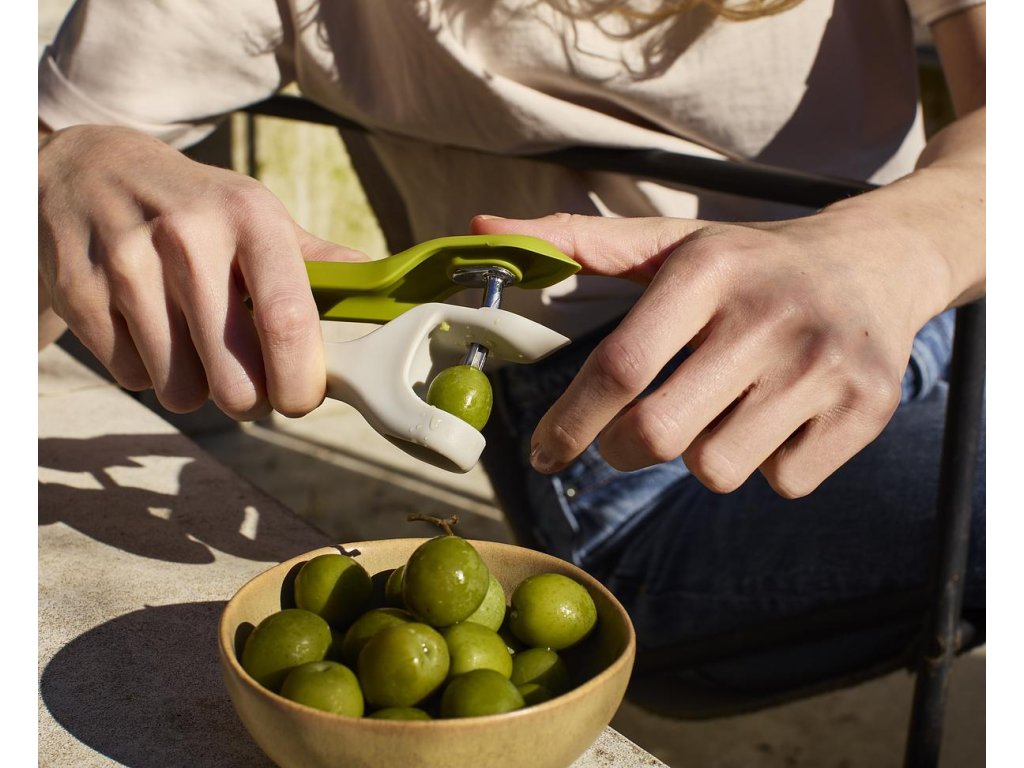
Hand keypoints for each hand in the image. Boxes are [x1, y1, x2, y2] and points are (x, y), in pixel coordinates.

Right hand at [39, 124, 366, 419]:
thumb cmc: (194, 205)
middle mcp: (187, 236)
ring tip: (191, 345)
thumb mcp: (256, 215)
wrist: (85, 168)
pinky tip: (144, 328)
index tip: (300, 398)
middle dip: (249, 401)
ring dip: (194, 387)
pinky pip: (131, 377)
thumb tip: (382, 296)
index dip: (301, 383)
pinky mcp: (78, 291)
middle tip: (247, 386)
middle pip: (236, 378)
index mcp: (249, 217)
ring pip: (181, 389)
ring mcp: (126, 263)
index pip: (288, 323)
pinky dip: (145, 371)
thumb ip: (320, 265)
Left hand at [472, 211, 950, 497]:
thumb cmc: (750, 262)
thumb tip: (477, 231)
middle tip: (627, 437)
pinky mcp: (866, 410)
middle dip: (621, 450)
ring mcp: (823, 367)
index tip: (541, 453)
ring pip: (717, 470)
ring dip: (699, 455)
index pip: (619, 367)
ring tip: (719, 409)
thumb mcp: (670, 243)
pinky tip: (775, 420)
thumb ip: (575, 243)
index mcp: (708, 270)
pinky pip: (781, 482)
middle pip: (658, 436)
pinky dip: (764, 465)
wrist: (877, 263)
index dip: (569, 423)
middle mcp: (768, 316)